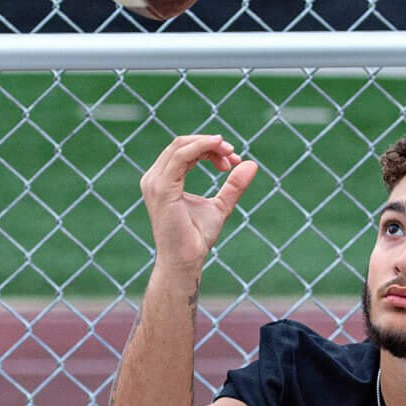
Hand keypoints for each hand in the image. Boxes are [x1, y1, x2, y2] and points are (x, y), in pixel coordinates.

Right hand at [139, 133, 259, 276]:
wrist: (186, 261)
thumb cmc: (197, 237)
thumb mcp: (220, 206)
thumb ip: (233, 186)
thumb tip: (251, 164)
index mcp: (163, 180)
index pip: (184, 150)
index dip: (210, 148)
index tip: (233, 160)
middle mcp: (154, 178)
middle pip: (182, 144)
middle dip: (211, 144)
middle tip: (233, 155)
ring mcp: (155, 183)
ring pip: (181, 146)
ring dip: (208, 144)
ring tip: (230, 153)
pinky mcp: (162, 189)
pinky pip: (181, 157)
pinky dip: (201, 147)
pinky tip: (219, 147)